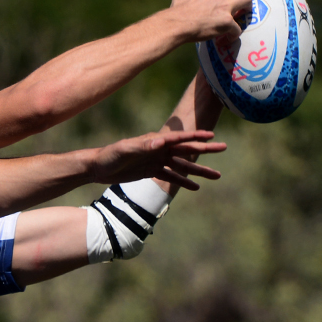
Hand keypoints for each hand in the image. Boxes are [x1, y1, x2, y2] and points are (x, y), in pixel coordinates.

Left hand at [90, 130, 225, 191]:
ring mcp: (156, 160)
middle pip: (186, 150)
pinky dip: (183, 181)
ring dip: (199, 170)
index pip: (178, 138)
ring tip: (217, 175)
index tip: (212, 134)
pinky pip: (171, 176)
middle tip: (224, 147)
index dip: (195, 136)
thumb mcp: (124, 150)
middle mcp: (158, 149)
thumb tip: (160, 141)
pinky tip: (196, 187)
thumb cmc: (109, 156)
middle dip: (205, 149)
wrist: (97, 167)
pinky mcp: (151, 171)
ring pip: (182, 165)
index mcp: (153, 141)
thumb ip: (141, 145)